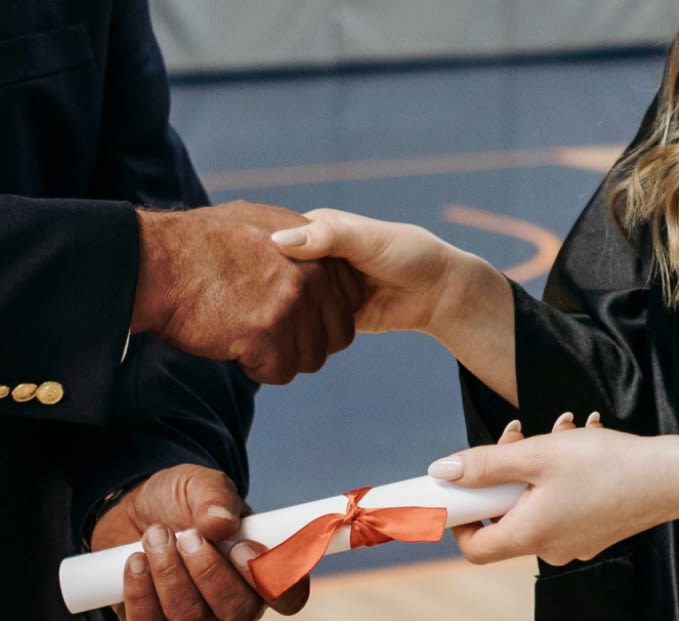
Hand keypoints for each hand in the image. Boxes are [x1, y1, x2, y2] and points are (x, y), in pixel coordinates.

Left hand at [90, 464, 310, 620]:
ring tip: (154, 535)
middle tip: (188, 536)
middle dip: (209, 573)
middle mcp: (232, 603)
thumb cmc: (177, 500)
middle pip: (238, 612)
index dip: (273, 582)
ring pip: (191, 617)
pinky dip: (140, 589)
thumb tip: (221, 523)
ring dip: (169, 573)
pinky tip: (135, 560)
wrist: (130, 509)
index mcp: (258, 570)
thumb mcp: (199, 483)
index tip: (243, 548)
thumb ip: (215, 497)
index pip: (288, 598)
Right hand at [132, 201, 363, 383]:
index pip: (350, 298)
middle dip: (307, 342)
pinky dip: (258, 367)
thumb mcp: (256, 222)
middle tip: (270, 335)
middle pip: (337, 335)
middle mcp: (311, 274)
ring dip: (281, 357)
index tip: (294, 316)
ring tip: (247, 337)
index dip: (324, 315)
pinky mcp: (269, 334)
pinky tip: (234, 346)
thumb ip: (293, 239)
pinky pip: (281, 372)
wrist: (157, 263)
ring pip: (310, 359)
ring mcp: (292, 304)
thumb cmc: (197, 244)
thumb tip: (307, 249)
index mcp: (313, 246)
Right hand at [270, 208, 519, 403]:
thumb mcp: (367, 240)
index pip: (278, 237)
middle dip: (268, 284)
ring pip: (291, 299)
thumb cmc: (408, 254)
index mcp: (320, 229)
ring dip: (282, 308)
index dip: (259, 250)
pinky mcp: (331, 313)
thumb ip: (328, 238)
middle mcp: (317, 257)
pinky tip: (284, 334)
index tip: (239, 264)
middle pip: (281, 271)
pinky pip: (308, 322)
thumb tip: (278, 242)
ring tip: (264, 319)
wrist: (439, 294)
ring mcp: (323, 287)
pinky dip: (299, 327)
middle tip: (249, 299)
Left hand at [434, 415, 678, 566]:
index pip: (474, 548)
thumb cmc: (609, 465)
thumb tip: (442, 472)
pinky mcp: (597, 529)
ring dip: (537, 463)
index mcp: (530, 536)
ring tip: (562, 429)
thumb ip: (486, 464)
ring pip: (536, 501)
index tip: (461, 488)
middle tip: (518, 434)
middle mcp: (551, 548)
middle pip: (505, 515)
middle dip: (505, 471)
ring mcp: (576, 541)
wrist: (677, 477)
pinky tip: (584, 440)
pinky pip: (563, 503)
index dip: (460, 519)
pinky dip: (562, 474)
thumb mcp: (537, 454)